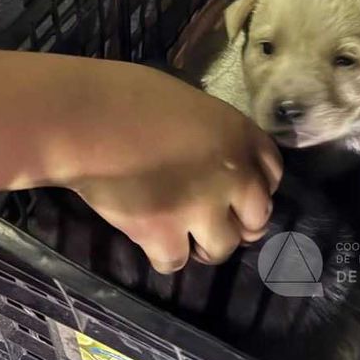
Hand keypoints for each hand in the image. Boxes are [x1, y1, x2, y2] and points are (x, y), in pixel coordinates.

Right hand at [64, 70, 282, 273]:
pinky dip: (163, 255)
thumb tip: (209, 158)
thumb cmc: (127, 96)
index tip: (240, 196)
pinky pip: (176, 262)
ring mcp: (203, 208)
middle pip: (258, 219)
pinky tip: (150, 238)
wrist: (87, 120)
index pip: (273, 174)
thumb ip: (212, 137)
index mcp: (240, 135)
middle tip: (211, 220)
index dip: (256, 189)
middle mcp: (233, 175)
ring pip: (223, 248)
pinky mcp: (165, 234)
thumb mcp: (190, 104)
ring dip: (204, 245)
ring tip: (182, 234)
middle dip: (238, 223)